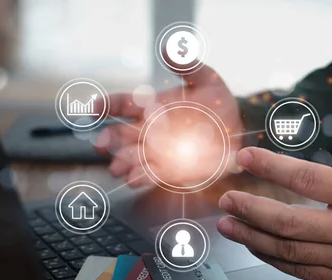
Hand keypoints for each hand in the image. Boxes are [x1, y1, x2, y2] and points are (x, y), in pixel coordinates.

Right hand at [93, 64, 243, 187]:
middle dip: (110, 139)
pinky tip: (133, 180)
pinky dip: (142, 177)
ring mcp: (159, 152)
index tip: (93, 109)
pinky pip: (153, 174)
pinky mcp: (171, 170)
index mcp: (152, 107)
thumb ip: (187, 65)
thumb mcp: (207, 79)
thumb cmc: (219, 103)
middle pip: (122, 135)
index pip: (123, 104)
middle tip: (101, 143)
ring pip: (134, 157)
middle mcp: (150, 130)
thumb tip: (167, 48)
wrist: (239, 130)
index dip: (106, 106)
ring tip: (116, 167)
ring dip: (123, 162)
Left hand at [217, 92, 331, 279]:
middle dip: (250, 208)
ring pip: (288, 252)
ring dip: (253, 238)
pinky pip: (303, 273)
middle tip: (226, 199)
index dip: (270, 166)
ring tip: (229, 226)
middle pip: (286, 221)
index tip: (246, 157)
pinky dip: (276, 261)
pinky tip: (259, 250)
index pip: (306, 179)